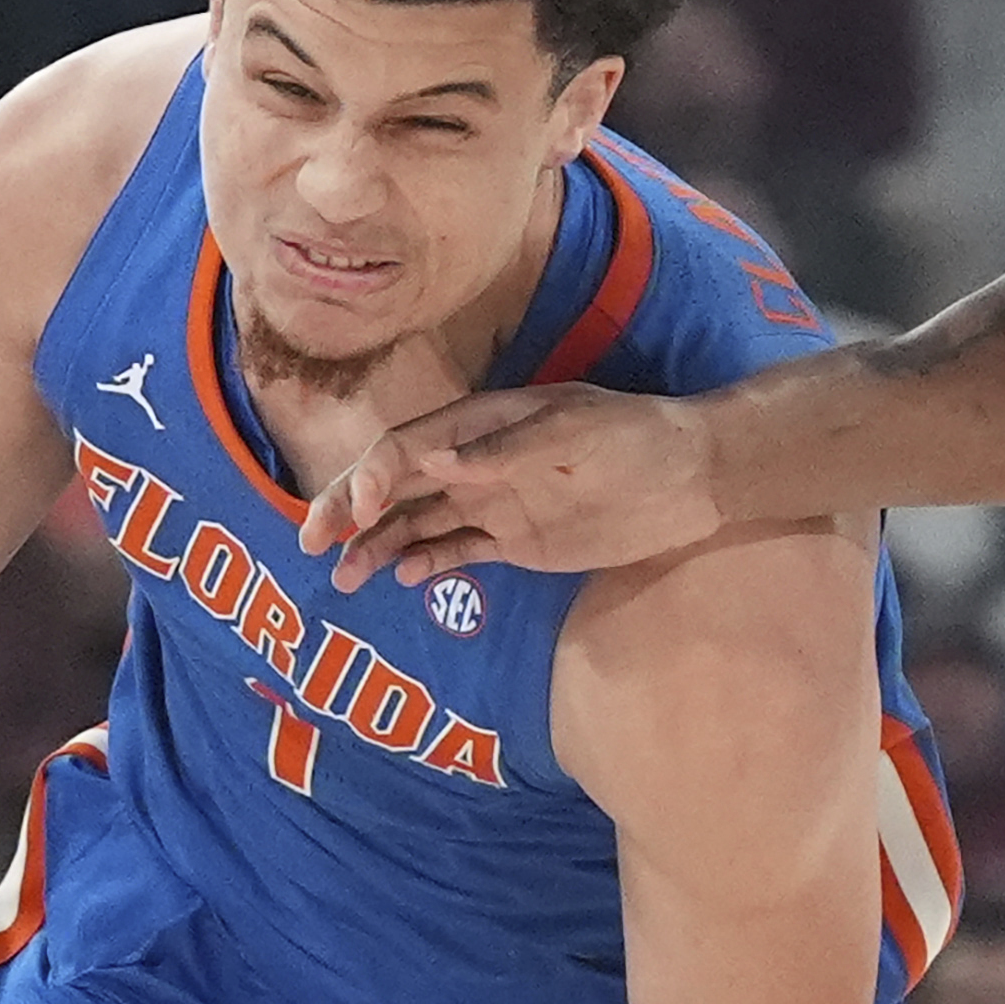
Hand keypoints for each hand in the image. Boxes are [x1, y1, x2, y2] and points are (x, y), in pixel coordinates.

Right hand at [300, 386, 714, 591]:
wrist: (692, 478)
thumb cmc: (634, 439)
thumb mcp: (573, 432)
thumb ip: (501, 449)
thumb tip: (431, 457)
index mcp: (480, 423)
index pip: (408, 448)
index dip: (373, 477)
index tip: (357, 514)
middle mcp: (475, 462)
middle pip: (397, 485)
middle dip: (351, 510)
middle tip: (313, 543)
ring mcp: (493, 503)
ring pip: (417, 523)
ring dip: (378, 545)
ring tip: (346, 577)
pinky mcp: (516, 540)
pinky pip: (457, 552)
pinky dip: (426, 563)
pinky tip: (402, 579)